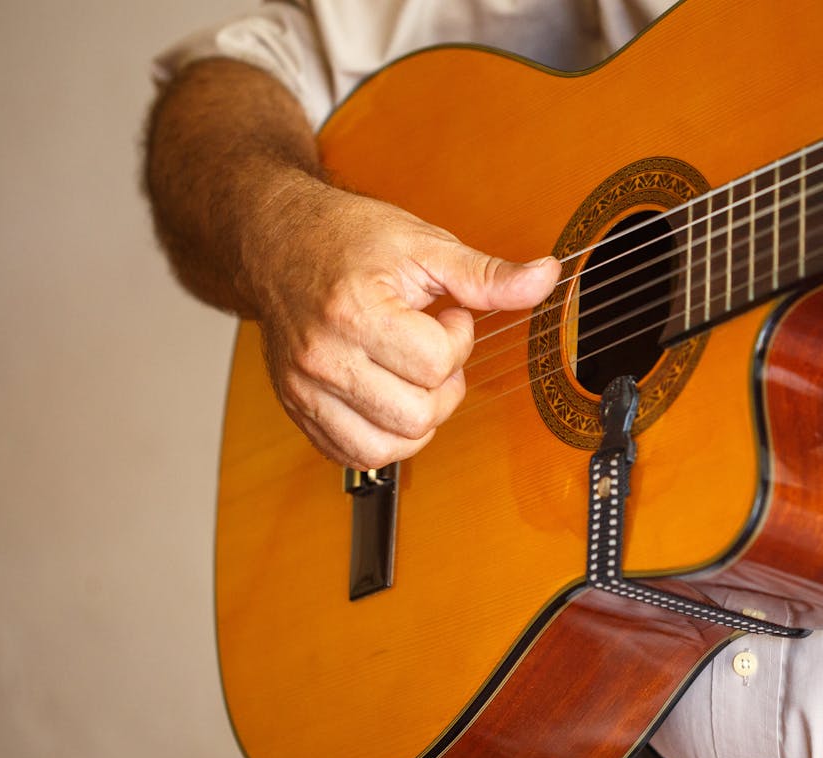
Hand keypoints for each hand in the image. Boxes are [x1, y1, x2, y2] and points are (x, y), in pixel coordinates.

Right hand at [246, 176, 558, 469]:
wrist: (277, 238)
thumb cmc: (348, 237)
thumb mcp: (424, 244)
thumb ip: (486, 273)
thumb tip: (546, 278)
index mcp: (354, 312)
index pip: (435, 364)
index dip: (458, 341)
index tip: (448, 316)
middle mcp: (323, 356)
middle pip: (415, 416)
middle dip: (443, 388)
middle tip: (433, 350)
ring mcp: (304, 387)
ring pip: (385, 448)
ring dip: (418, 421)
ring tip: (414, 378)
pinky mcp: (296, 407)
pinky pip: (351, 454)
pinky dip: (383, 438)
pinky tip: (390, 399)